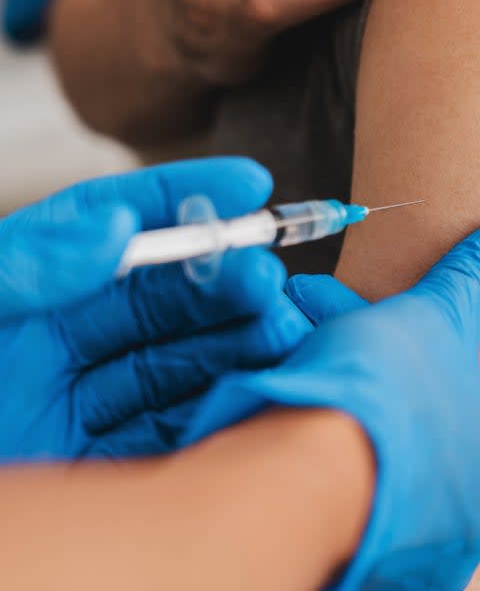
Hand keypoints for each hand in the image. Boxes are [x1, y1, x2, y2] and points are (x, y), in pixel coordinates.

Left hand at [0, 158, 309, 462]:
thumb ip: (27, 265)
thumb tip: (114, 226)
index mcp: (23, 293)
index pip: (112, 225)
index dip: (182, 198)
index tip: (249, 183)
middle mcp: (57, 345)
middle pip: (161, 297)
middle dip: (224, 279)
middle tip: (267, 277)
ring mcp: (82, 406)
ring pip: (179, 360)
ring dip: (237, 339)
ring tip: (281, 327)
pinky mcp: (103, 468)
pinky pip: (177, 428)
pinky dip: (225, 403)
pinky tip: (258, 384)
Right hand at [185, 227, 479, 589]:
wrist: (303, 480)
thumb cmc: (388, 399)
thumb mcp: (437, 317)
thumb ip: (471, 284)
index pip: (457, 412)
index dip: (406, 360)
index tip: (368, 333)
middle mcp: (463, 532)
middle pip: (412, 441)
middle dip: (368, 381)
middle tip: (322, 343)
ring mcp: (405, 560)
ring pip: (368, 469)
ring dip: (333, 405)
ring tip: (291, 361)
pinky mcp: (346, 573)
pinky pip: (327, 501)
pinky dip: (304, 454)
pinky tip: (275, 417)